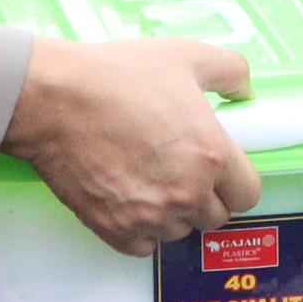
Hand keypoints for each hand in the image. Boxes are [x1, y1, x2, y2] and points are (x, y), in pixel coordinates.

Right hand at [4, 36, 258, 252]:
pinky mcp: (116, 230)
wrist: (54, 100)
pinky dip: (140, 229)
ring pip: (178, 232)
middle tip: (180, 169)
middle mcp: (187, 193)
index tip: (218, 170)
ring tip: (148, 178)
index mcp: (212, 155)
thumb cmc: (116, 76)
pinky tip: (128, 197)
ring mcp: (151, 217)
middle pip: (215, 218)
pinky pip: (144, 246)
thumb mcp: (185, 56)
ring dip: (171, 213)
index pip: (248, 195)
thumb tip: (246, 90)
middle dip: (203, 198)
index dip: (235, 182)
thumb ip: (230, 71)